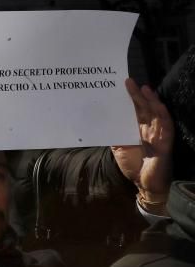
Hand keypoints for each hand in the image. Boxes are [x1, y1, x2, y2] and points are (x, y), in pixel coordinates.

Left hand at [112, 78, 173, 204]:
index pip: (135, 110)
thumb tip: (100, 119)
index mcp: (138, 129)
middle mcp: (149, 129)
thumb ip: (113, 133)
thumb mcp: (118, 146)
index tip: (122, 84)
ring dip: (152, 101)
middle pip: (144, 109)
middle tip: (128, 81)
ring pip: (156, 114)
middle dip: (137, 95)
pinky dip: (163, 116)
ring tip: (144, 88)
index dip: (130, 97)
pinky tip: (159, 106)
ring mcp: (158, 136)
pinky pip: (166, 128)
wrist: (143, 185)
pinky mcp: (165, 145)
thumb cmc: (133, 165)